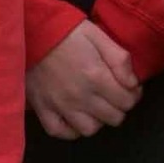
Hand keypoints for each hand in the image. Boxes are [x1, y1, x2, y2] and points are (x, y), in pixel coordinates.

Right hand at [26, 21, 142, 138]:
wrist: (30, 30)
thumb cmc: (66, 31)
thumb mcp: (98, 35)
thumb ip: (119, 59)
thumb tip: (133, 83)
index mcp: (96, 76)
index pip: (127, 102)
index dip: (133, 95)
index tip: (129, 87)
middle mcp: (80, 97)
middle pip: (113, 118)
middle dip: (119, 107)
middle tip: (113, 95)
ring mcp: (60, 105)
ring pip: (90, 130)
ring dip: (97, 120)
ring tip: (95, 106)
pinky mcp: (42, 108)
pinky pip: (61, 132)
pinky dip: (70, 129)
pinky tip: (74, 117)